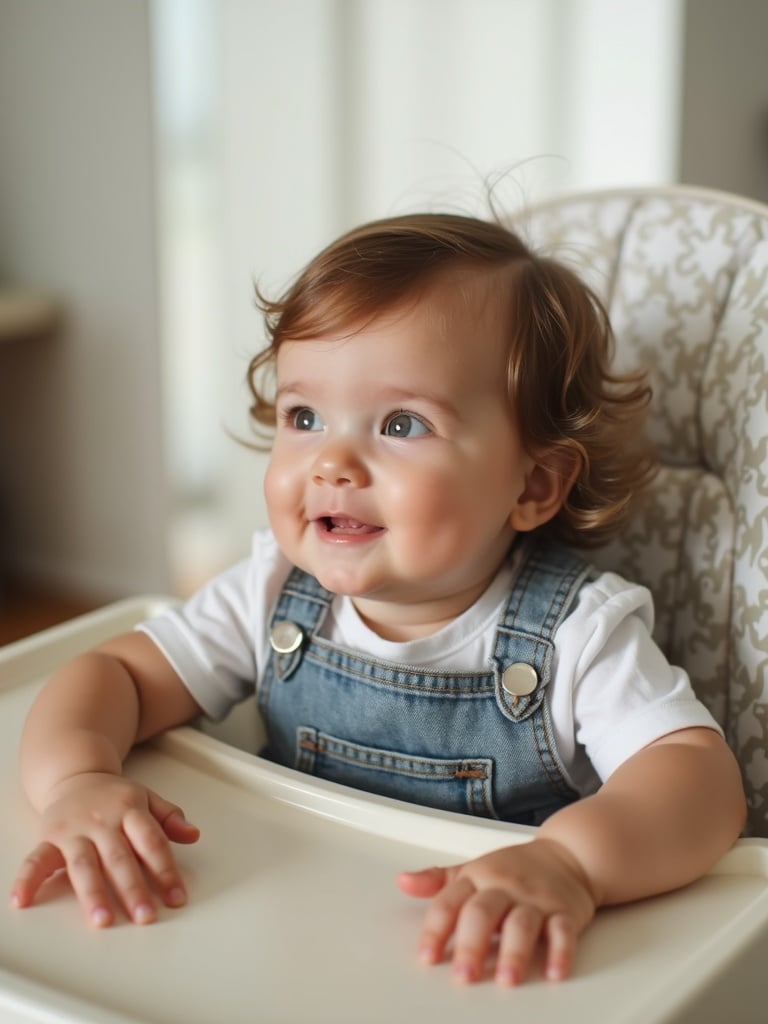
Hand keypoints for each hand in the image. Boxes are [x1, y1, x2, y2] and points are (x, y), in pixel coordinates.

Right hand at [10, 772, 199, 926]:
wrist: (76, 774)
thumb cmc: (114, 795)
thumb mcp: (147, 798)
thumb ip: (169, 817)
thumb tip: (193, 834)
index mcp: (130, 809)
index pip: (151, 842)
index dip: (165, 871)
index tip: (177, 898)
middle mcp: (102, 820)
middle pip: (119, 857)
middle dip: (133, 889)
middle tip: (146, 916)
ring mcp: (74, 830)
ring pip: (84, 864)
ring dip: (93, 893)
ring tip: (102, 920)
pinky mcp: (49, 838)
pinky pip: (36, 859)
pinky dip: (27, 879)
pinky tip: (23, 901)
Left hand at [397, 838, 595, 984]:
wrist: (567, 854)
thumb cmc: (513, 868)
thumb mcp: (472, 868)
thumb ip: (436, 880)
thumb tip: (403, 881)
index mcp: (478, 878)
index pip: (450, 902)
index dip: (436, 930)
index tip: (426, 957)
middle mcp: (505, 888)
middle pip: (484, 913)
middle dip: (472, 945)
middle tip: (463, 975)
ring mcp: (535, 900)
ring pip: (522, 924)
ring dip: (514, 953)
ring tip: (506, 980)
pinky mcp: (564, 912)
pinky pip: (563, 931)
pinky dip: (560, 952)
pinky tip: (554, 972)